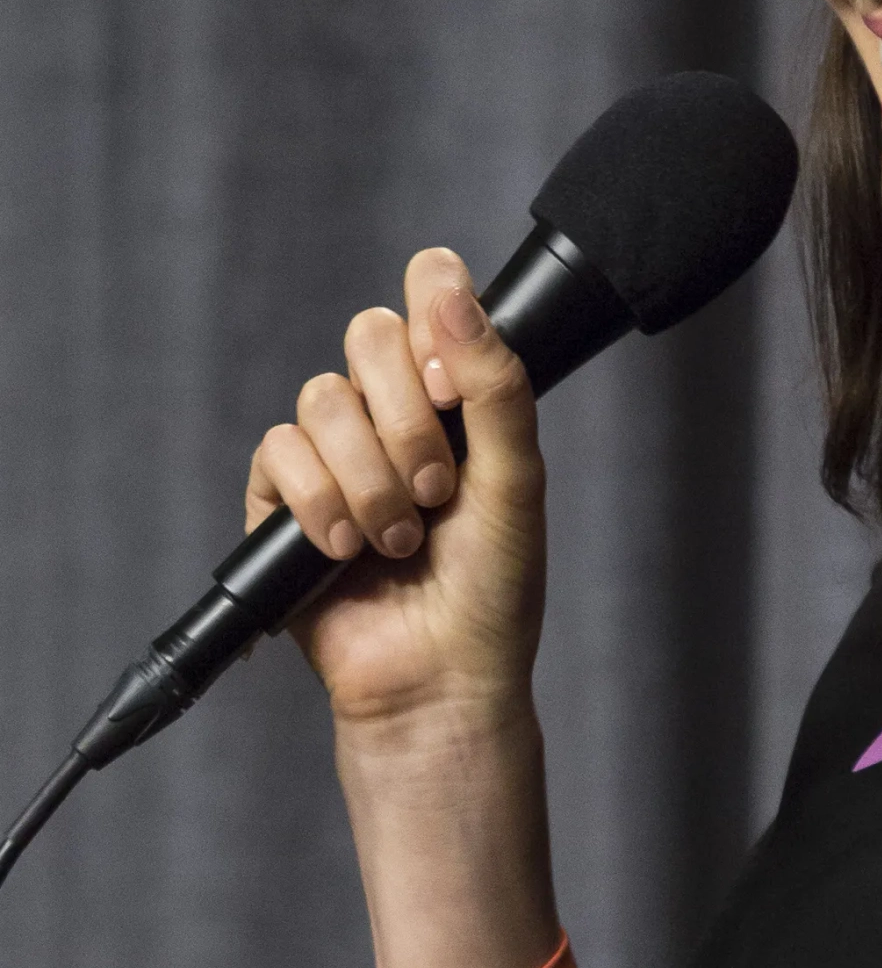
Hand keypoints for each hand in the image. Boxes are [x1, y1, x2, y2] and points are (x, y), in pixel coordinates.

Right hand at [244, 250, 543, 730]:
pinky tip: (349, 549)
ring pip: (322, 398)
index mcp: (453, 398)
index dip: (434, 320)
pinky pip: (278, 452)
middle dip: (408, 418)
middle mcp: (390, 414)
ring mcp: (334, 454)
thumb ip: (495, 385)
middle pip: (366, 335)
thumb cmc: (493, 589)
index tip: (454, 385)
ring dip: (371, 477)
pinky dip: (320, 501)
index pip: (429, 303)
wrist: (441, 677)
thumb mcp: (516, 481)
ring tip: (402, 539)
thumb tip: (452, 290)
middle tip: (439, 489)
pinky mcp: (283, 501)